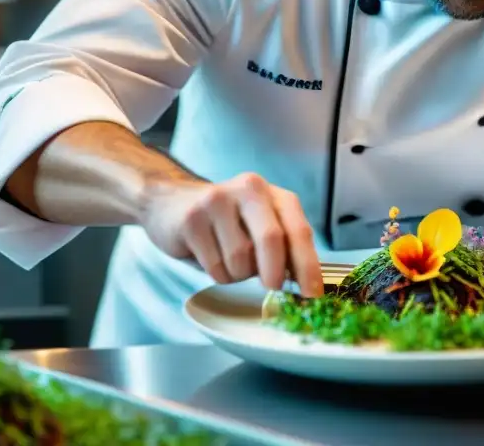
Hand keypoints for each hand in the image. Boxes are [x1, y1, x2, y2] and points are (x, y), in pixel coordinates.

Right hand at [139, 172, 323, 296]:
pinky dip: (217, 273)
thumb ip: (283, 246)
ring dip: (238, 274)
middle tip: (272, 287)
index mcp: (273, 194)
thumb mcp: (258, 224)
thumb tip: (305, 284)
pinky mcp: (193, 219)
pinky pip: (215, 265)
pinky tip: (209, 256)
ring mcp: (218, 201)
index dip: (308, 265)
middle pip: (271, 240)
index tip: (312, 294)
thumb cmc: (225, 222)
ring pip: (240, 259)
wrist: (170, 202)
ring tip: (229, 261)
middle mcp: (249, 190)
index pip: (298, 230)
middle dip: (274, 273)